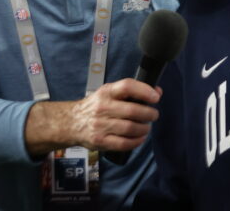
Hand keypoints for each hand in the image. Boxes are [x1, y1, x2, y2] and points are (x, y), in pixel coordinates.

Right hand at [25, 79, 161, 156]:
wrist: (71, 122)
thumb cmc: (96, 106)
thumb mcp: (110, 93)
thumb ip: (132, 91)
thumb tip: (157, 91)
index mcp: (106, 92)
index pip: (127, 86)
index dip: (145, 90)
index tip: (156, 97)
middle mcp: (102, 107)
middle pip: (132, 110)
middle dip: (149, 114)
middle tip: (154, 115)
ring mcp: (100, 125)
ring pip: (130, 128)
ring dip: (144, 128)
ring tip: (146, 127)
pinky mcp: (100, 141)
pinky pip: (123, 143)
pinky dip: (136, 141)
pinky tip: (140, 138)